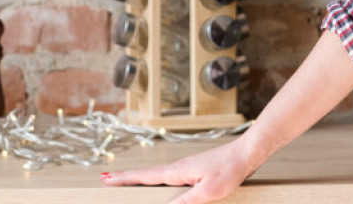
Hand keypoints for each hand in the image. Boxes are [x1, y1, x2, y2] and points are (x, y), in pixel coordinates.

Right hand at [101, 137, 259, 203]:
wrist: (247, 153)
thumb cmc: (230, 169)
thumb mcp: (208, 191)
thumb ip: (186, 202)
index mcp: (177, 171)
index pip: (145, 176)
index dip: (124, 179)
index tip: (105, 179)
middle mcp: (178, 167)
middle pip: (146, 174)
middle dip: (125, 178)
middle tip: (105, 179)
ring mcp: (187, 168)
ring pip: (158, 175)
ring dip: (140, 178)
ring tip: (126, 182)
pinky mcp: (195, 171)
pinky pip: (170, 178)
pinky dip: (157, 180)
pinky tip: (161, 185)